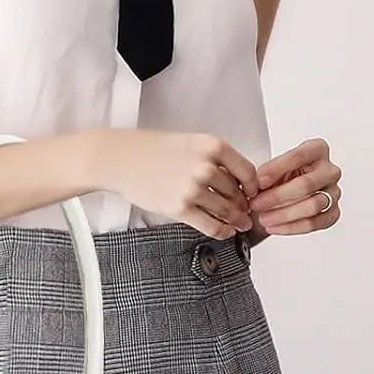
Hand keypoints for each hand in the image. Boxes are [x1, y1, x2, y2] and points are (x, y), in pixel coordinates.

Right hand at [97, 129, 259, 239]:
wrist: (120, 158)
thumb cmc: (151, 149)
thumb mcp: (190, 142)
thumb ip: (214, 158)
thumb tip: (236, 180)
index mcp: (212, 146)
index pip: (247, 171)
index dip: (253, 186)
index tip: (252, 193)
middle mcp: (206, 167)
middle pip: (237, 193)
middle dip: (244, 206)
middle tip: (246, 213)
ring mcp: (193, 188)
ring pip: (227, 211)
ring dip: (236, 220)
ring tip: (239, 224)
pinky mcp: (180, 208)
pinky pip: (211, 225)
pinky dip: (222, 231)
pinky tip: (225, 231)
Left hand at [247, 137, 341, 235]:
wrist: (291, 191)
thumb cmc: (284, 175)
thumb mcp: (273, 167)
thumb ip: (267, 172)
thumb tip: (257, 183)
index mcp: (317, 149)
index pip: (298, 157)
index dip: (275, 170)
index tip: (258, 181)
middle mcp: (330, 170)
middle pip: (306, 185)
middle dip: (277, 197)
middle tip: (256, 203)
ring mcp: (334, 192)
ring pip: (312, 206)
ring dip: (284, 215)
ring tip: (263, 218)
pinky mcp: (333, 212)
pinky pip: (315, 223)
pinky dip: (291, 227)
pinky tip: (274, 227)